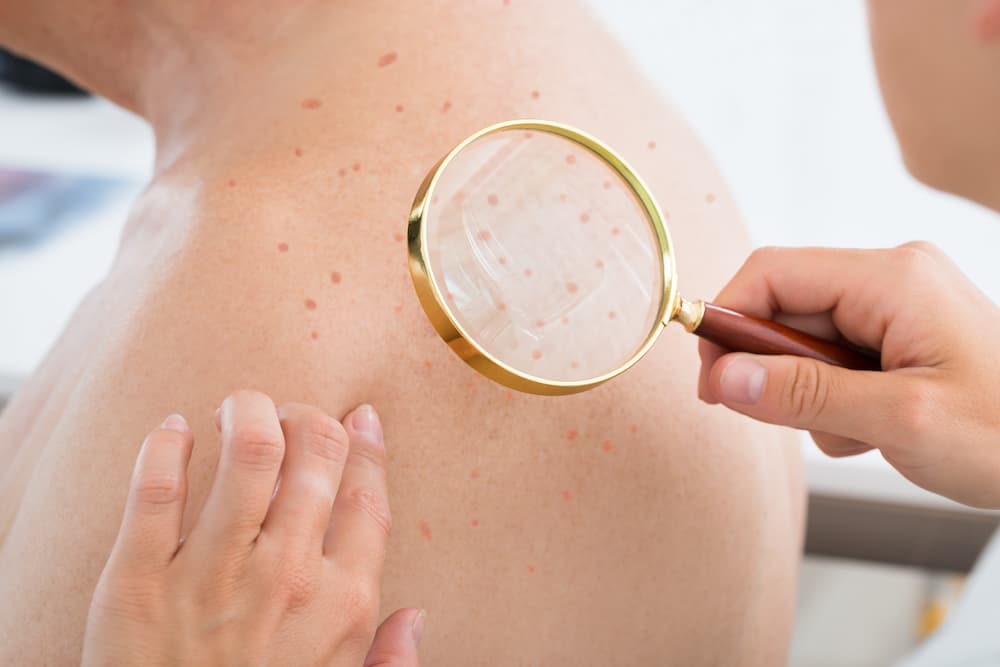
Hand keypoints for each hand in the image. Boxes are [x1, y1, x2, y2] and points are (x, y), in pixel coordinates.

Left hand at [81, 390, 422, 665]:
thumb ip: (387, 662)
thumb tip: (418, 618)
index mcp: (342, 605)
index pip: (366, 497)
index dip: (366, 446)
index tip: (359, 417)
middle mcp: (286, 578)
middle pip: (313, 458)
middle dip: (308, 416)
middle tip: (291, 412)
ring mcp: (212, 576)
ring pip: (248, 454)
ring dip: (247, 412)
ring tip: (237, 407)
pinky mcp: (139, 582)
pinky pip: (155, 491)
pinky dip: (166, 446)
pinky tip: (174, 430)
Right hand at [698, 242, 999, 507]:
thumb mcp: (900, 420)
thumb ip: (803, 395)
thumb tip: (724, 378)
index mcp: (891, 279)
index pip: (772, 274)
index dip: (727, 321)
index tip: (712, 379)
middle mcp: (890, 278)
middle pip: (785, 307)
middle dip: (775, 369)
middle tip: (788, 420)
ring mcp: (898, 304)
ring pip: (806, 337)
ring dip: (808, 391)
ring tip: (855, 432)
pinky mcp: (902, 332)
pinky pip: (836, 354)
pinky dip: (835, 396)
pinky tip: (869, 427)